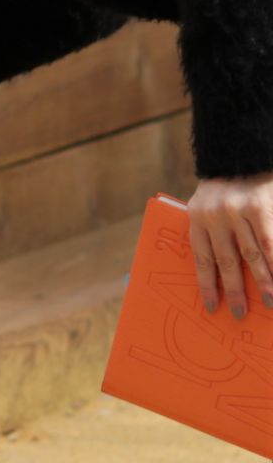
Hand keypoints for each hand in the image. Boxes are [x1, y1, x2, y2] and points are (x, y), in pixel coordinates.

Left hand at [187, 173, 272, 318]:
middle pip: (226, 262)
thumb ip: (214, 231)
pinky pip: (270, 243)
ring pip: (252, 256)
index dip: (207, 285)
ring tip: (270, 303)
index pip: (201, 259)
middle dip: (235, 291)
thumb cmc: (228, 183)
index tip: (212, 307)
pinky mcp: (259, 207)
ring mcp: (237, 212)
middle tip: (240, 314)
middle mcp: (214, 217)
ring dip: (263, 283)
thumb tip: (224, 271)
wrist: (242, 148)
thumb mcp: (210, 204)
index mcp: (196, 219)